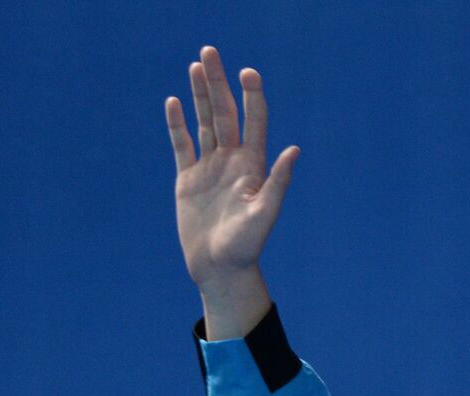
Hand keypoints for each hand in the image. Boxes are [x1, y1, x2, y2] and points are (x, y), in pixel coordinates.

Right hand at [166, 47, 298, 332]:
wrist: (220, 269)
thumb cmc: (246, 248)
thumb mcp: (264, 215)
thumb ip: (279, 182)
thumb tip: (295, 150)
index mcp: (253, 168)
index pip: (254, 122)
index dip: (252, 97)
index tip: (248, 72)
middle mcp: (232, 163)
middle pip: (225, 114)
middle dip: (218, 84)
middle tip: (210, 51)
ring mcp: (209, 169)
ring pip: (204, 124)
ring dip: (200, 95)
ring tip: (196, 66)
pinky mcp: (188, 180)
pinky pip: (182, 145)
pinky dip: (177, 125)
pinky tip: (175, 102)